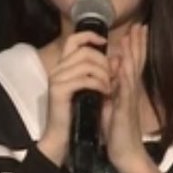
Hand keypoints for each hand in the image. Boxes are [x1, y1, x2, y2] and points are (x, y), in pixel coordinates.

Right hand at [37, 30, 110, 166]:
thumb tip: (116, 59)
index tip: (104, 42)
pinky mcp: (59, 90)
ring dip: (104, 75)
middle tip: (112, 77)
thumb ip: (98, 72)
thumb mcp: (90, 89)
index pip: (73, 40)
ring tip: (109, 87)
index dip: (90, 36)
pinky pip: (84, 79)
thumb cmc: (77, 113)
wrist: (62, 136)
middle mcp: (57, 69)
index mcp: (64, 66)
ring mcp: (57, 79)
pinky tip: (105, 93)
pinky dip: (99, 84)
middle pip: (84, 51)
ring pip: (86, 64)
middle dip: (103, 62)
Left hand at [101, 23, 150, 170]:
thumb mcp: (112, 107)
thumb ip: (113, 90)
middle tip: (141, 25)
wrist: (126, 155)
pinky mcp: (124, 109)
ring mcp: (129, 99)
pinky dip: (125, 74)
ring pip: (132, 71)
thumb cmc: (118, 133)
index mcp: (126, 91)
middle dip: (137, 44)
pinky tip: (125, 63)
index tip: (135, 30)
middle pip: (136, 63)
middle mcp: (130, 92)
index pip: (131, 64)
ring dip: (134, 53)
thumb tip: (110, 73)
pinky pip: (125, 88)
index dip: (134, 47)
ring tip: (135, 36)